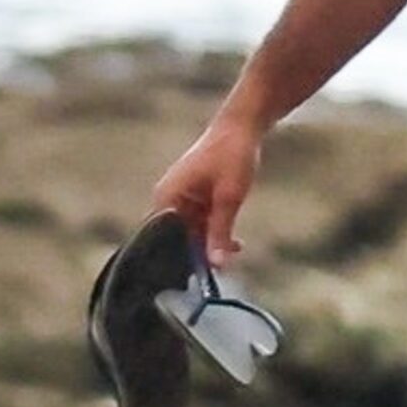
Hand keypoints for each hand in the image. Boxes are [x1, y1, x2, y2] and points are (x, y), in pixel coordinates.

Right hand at [151, 112, 263, 266]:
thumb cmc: (232, 154)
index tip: (197, 280)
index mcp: (166, 198)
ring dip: (210, 246)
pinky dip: (216, 233)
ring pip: (191, 234)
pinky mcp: (195, 198)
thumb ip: (221, 231)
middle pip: (177, 240)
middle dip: (197, 257)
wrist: (243, 126)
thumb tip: (217, 264)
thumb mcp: (229, 197)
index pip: (163, 241)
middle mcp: (168, 201)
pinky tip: (235, 245)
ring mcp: (181, 199)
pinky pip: (201, 224)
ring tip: (230, 260)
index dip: (179, 261)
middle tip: (217, 276)